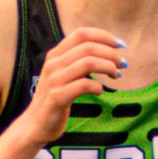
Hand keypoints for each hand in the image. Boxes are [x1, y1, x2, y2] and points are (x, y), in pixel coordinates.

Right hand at [22, 28, 127, 145]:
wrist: (35, 124)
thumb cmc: (56, 98)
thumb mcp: (63, 74)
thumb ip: (78, 61)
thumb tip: (108, 52)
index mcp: (55, 55)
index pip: (81, 34)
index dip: (104, 36)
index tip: (120, 45)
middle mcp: (53, 64)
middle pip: (88, 47)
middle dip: (111, 53)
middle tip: (122, 64)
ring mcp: (54, 80)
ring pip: (88, 63)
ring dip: (108, 67)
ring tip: (116, 75)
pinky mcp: (58, 97)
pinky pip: (83, 85)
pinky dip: (97, 86)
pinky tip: (100, 91)